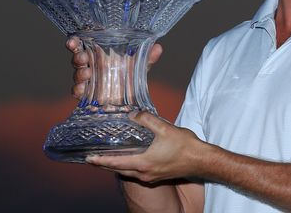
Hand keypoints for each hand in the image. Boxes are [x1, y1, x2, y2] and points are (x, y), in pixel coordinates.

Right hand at [65, 37, 162, 98]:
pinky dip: (77, 90)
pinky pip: (78, 92)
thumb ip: (147, 57)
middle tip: (83, 58)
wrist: (131, 95)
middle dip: (78, 57)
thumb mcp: (140, 64)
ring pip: (77, 75)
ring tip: (87, 73)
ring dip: (79, 73)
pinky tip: (82, 89)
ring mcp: (88, 80)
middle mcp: (91, 65)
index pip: (82, 45)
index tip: (73, 41)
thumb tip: (158, 48)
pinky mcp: (88, 94)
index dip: (74, 42)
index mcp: (98, 54)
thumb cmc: (130, 73)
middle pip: (77, 59)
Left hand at [85, 111, 207, 183]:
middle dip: (104, 165)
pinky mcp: (157, 176)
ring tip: (106, 159)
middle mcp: (145, 173)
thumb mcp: (165, 128)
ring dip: (116, 166)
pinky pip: (137, 173)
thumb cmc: (186, 147)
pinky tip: (129, 159)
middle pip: (118, 170)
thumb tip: (133, 115)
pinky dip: (128, 167)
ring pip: (127, 172)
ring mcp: (151, 176)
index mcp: (144, 163)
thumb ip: (147, 120)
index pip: (116, 163)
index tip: (88, 158)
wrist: (202, 161)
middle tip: (92, 159)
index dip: (100, 161)